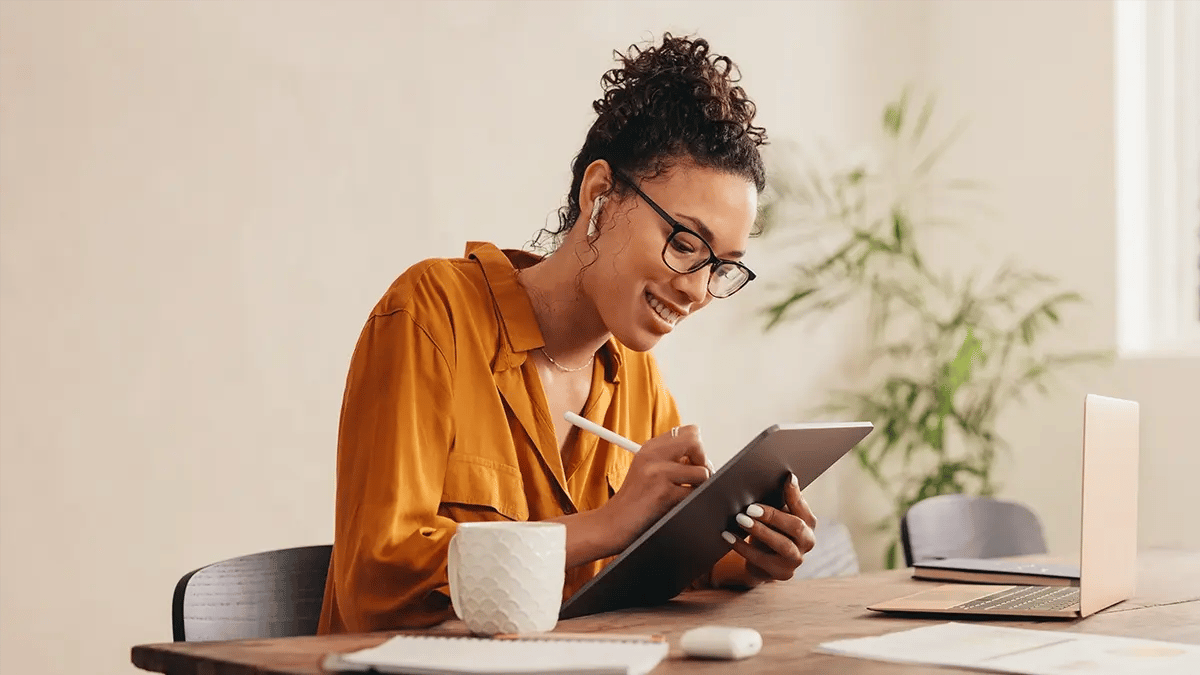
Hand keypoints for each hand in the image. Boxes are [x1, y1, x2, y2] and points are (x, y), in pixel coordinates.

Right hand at [603, 425, 710, 549]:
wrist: (611, 523)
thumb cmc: (632, 501)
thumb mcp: (646, 471)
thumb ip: (670, 460)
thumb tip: (702, 459)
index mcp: (650, 447)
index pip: (689, 432)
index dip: (697, 448)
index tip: (692, 462)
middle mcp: (652, 455)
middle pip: (695, 442)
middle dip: (703, 461)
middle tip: (696, 477)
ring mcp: (657, 472)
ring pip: (701, 471)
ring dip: (700, 485)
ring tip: (686, 493)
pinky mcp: (662, 492)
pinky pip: (694, 493)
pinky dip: (693, 501)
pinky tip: (678, 504)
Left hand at [721, 473, 816, 581]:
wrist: (764, 562)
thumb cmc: (770, 529)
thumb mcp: (775, 515)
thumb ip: (777, 500)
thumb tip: (772, 478)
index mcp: (808, 523)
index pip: (803, 507)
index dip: (795, 494)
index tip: (786, 478)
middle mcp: (808, 541)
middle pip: (795, 527)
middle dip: (773, 515)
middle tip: (750, 507)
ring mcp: (796, 560)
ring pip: (782, 545)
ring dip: (760, 531)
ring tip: (740, 519)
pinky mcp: (781, 573)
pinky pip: (760, 560)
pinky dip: (742, 547)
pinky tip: (728, 536)